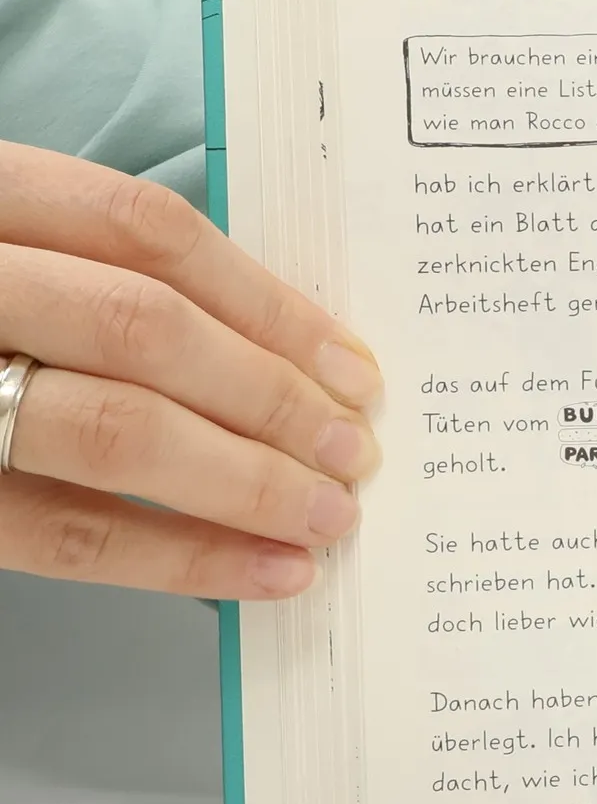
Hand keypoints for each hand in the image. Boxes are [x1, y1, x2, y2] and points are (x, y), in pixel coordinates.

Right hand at [0, 142, 380, 599]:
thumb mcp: (1, 249)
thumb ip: (85, 274)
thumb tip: (263, 351)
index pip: (143, 229)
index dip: (265, 300)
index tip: (352, 365)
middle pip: (143, 330)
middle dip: (270, 398)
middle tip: (355, 452)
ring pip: (107, 430)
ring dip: (242, 483)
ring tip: (328, 519)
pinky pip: (57, 531)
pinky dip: (173, 558)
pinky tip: (257, 575)